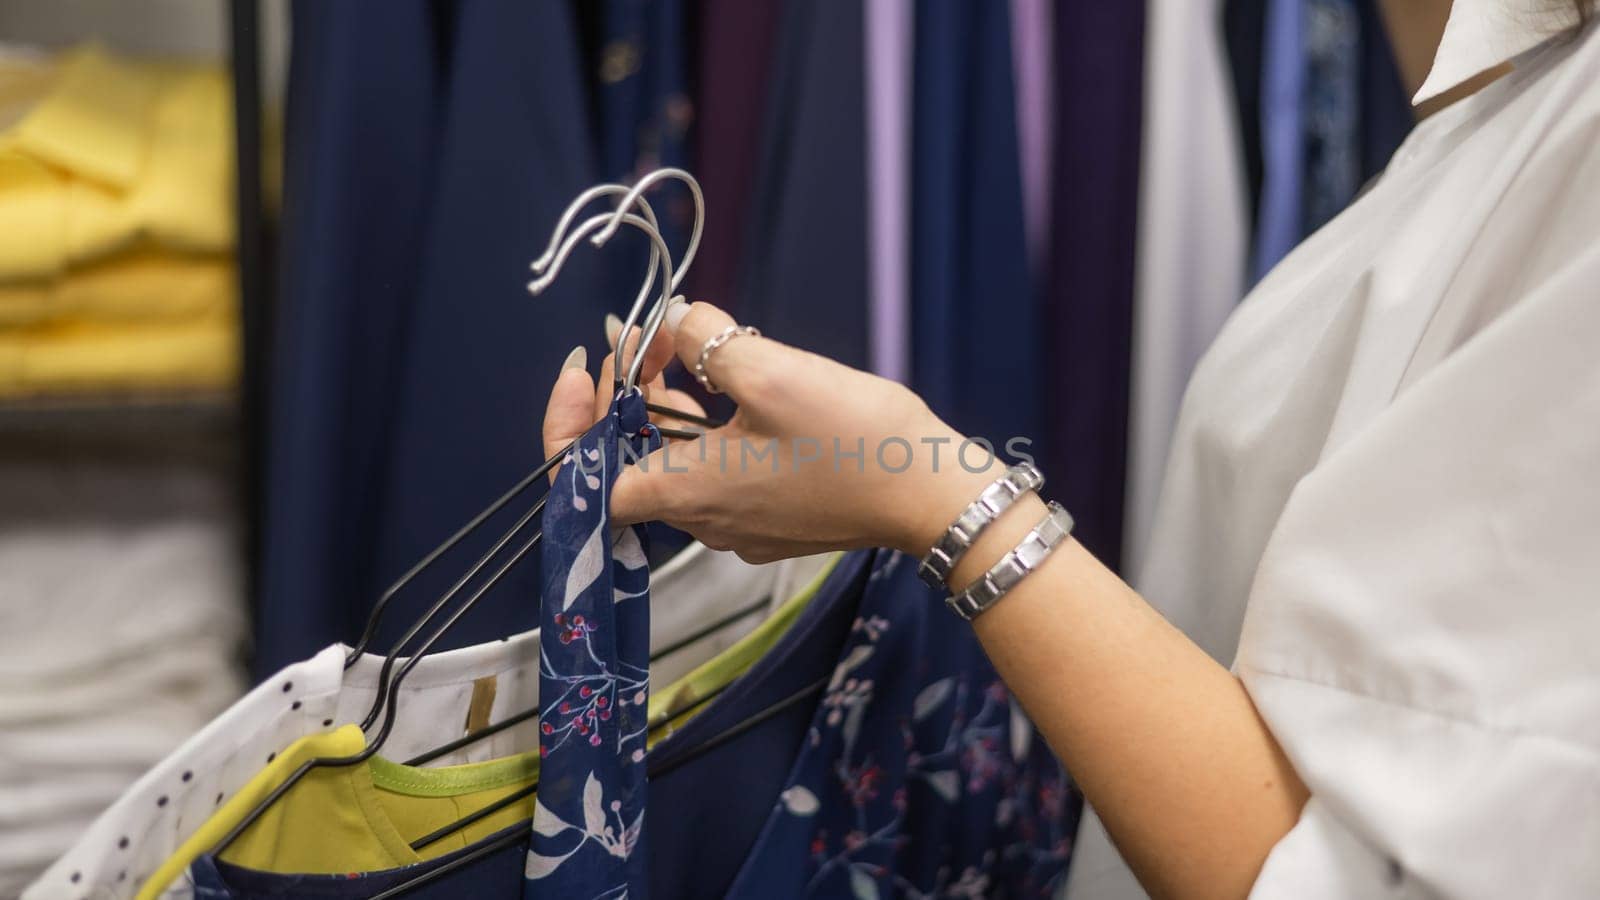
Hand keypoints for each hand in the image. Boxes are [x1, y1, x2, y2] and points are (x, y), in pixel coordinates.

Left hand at [541, 302, 1001, 562]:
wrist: (933, 494)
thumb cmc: (857, 439)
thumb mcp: (771, 369)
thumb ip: (704, 337)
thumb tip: (671, 320)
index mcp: (687, 491)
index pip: (583, 477)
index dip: (570, 419)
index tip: (589, 364)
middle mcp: (704, 521)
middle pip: (629, 461)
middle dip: (628, 394)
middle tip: (653, 339)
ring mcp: (740, 528)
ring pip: (674, 467)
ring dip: (669, 410)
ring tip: (693, 358)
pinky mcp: (773, 522)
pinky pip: (717, 477)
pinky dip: (708, 433)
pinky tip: (737, 395)